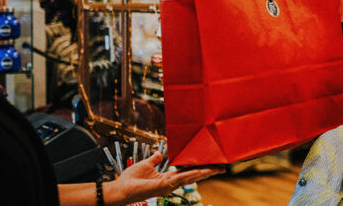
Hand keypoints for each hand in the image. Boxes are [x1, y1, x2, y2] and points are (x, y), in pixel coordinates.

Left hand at [106, 151, 223, 203]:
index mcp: (167, 178)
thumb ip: (154, 159)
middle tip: (222, 168)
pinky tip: (204, 171)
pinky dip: (194, 174)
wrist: (120, 189)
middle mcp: (171, 183)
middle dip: (208, 172)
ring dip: (205, 173)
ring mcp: (169, 185)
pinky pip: (182, 178)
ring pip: (191, 177)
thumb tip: (159, 153)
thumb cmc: (130, 180)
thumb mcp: (145, 164)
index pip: (187, 172)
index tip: (210, 164)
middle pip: (193, 175)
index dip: (199, 168)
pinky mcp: (164, 186)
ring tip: (218, 169)